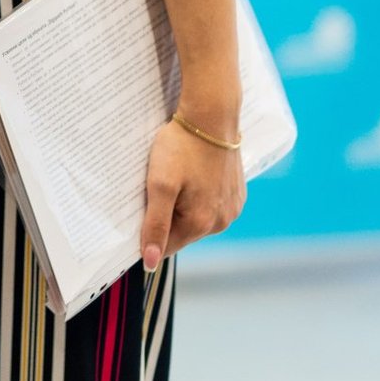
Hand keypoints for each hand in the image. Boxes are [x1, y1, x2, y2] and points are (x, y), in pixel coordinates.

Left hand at [141, 119, 245, 272]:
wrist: (212, 116)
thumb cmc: (183, 147)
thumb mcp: (160, 185)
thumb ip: (155, 226)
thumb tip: (151, 264)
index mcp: (201, 224)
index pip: (166, 247)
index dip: (150, 231)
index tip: (142, 207)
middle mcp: (222, 222)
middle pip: (182, 232)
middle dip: (167, 215)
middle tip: (159, 185)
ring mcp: (232, 208)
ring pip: (196, 218)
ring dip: (182, 204)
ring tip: (177, 177)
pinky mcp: (237, 194)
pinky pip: (211, 204)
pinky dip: (198, 194)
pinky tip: (193, 174)